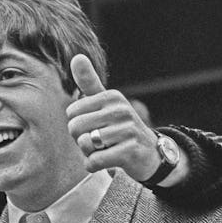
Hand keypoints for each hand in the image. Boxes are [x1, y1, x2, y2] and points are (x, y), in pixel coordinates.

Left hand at [66, 54, 187, 185]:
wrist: (149, 154)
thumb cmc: (120, 128)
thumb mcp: (106, 104)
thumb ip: (89, 83)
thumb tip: (77, 56)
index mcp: (112, 97)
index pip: (72, 112)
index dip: (78, 125)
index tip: (95, 127)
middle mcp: (121, 110)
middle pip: (75, 128)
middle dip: (81, 139)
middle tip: (99, 141)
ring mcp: (127, 131)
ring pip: (84, 145)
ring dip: (90, 153)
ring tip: (107, 149)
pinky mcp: (129, 152)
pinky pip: (93, 162)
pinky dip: (94, 166)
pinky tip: (108, 161)